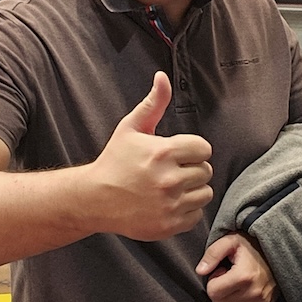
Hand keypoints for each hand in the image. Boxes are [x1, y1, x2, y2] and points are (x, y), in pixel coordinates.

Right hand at [90, 72, 212, 240]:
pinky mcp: (170, 224)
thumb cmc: (115, 161)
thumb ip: (153, 103)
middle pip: (206, 171)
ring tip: (171, 188)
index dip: (192, 150)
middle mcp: (169, 179)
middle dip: (191, 170)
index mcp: (163, 152)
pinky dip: (186, 211)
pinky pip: (196, 215)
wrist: (95, 198)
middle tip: (171, 172)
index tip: (177, 155)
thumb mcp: (131, 128)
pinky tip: (168, 204)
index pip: (204, 149)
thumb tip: (162, 77)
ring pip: (205, 193)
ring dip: (192, 190)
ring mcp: (170, 204)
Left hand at [198, 231, 275, 301]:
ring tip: (239, 283)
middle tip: (230, 276)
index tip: (222, 271)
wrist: (278, 248)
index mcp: (243, 276)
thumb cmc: (251, 244)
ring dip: (232, 299)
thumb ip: (212, 254)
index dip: (214, 280)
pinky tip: (246, 290)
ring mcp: (262, 301)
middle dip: (221, 290)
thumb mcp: (229, 241)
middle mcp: (254, 292)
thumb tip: (200, 271)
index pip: (213, 293)